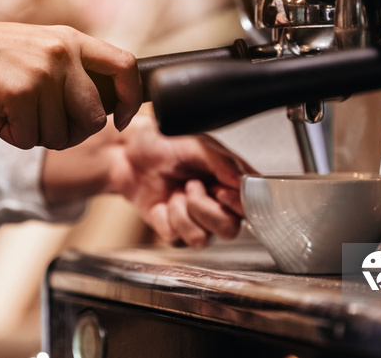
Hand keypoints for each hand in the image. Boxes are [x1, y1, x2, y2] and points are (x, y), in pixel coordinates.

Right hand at [0, 13, 140, 149]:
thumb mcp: (39, 50)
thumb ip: (72, 72)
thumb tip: (105, 112)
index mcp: (73, 39)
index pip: (126, 66)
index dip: (131, 99)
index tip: (120, 120)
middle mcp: (64, 52)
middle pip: (95, 118)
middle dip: (72, 135)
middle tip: (45, 127)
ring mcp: (43, 72)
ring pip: (62, 135)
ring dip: (36, 135)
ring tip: (13, 112)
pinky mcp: (19, 93)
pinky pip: (31, 140)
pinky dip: (13, 137)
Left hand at [41, 114, 254, 246]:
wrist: (128, 152)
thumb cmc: (164, 142)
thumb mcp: (197, 144)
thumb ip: (223, 162)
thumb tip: (243, 180)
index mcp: (231, 181)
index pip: (252, 205)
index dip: (238, 204)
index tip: (221, 191)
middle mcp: (219, 203)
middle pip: (231, 229)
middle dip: (206, 209)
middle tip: (192, 185)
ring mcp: (198, 220)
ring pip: (204, 238)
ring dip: (184, 212)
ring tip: (177, 190)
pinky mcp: (175, 231)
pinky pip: (179, 239)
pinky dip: (169, 218)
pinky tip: (165, 202)